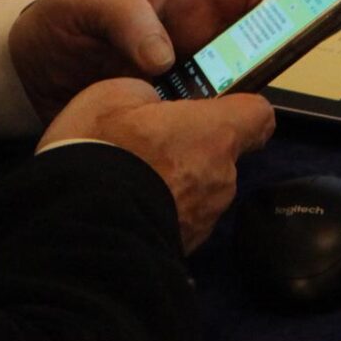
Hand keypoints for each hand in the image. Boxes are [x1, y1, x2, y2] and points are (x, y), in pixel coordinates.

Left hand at [7, 0, 281, 118]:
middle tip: (265, 86)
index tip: (301, 28)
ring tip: (235, 119)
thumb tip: (165, 55)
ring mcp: (187, 71)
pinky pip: (210, 115)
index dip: (284, 1)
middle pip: (257, 40)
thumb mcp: (79, 2)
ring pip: (239, 83)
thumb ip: (121, 14)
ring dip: (243, 99)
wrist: (24, 74)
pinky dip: (215, 127)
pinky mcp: (174, 106)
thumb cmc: (54, 23)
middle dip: (272, 59)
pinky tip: (208, 141)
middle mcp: (194, 30)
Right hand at [39, 78, 275, 249]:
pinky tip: (127, 203)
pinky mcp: (187, 246)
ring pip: (200, 187)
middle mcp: (222, 177)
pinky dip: (161, 207)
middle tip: (150, 140)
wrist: (81, 225)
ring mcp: (206, 217)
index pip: (259, 115)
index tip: (214, 105)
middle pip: (222, 153)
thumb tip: (155, 102)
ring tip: (131, 175)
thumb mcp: (115, 95)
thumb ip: (150, 94)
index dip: (240, 107)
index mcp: (214, 133)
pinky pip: (181, 217)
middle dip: (192, 146)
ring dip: (175, 179)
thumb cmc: (102, 151)